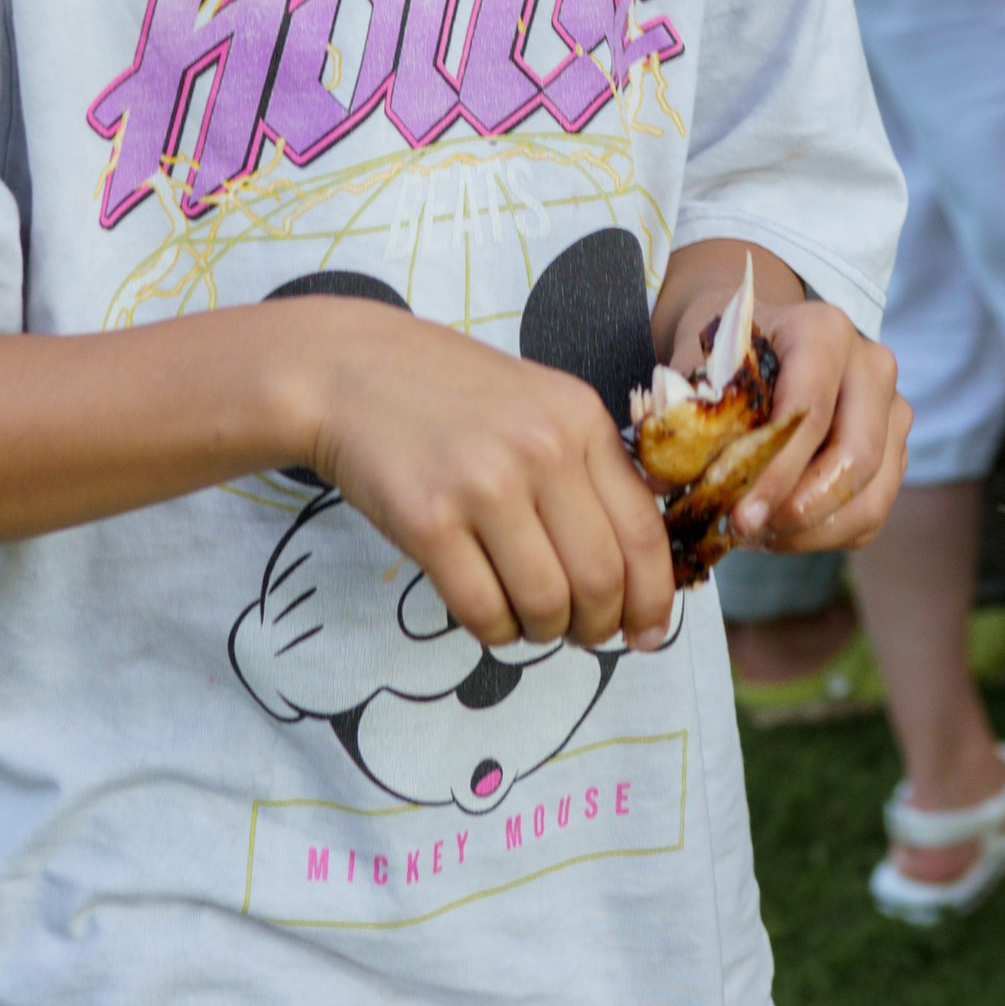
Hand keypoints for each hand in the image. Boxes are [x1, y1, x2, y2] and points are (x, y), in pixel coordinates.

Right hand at [293, 300, 677, 660]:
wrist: (351, 370)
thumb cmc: (450, 395)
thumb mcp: (540, 403)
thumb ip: (592, 467)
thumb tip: (643, 563)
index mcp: (579, 418)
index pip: (643, 530)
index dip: (653, 598)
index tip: (648, 634)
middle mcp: (540, 448)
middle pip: (600, 579)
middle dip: (597, 626)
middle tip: (580, 633)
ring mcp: (482, 484)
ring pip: (546, 605)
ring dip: (544, 632)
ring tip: (528, 617)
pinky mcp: (427, 521)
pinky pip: (484, 612)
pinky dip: (495, 631)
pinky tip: (489, 612)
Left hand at [661, 276, 907, 558]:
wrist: (759, 338)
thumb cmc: (726, 353)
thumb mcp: (697, 365)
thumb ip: (683, 414)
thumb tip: (661, 481)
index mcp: (824, 330)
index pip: (810, 411)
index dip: (775, 471)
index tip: (737, 514)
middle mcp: (872, 366)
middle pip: (856, 457)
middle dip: (797, 509)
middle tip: (745, 532)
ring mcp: (892, 410)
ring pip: (870, 496)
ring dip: (810, 531)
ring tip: (755, 536)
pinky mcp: (895, 451)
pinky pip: (869, 514)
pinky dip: (823, 535)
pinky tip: (777, 530)